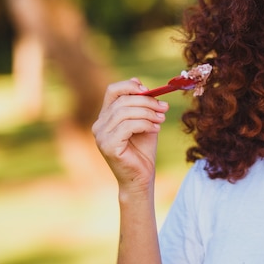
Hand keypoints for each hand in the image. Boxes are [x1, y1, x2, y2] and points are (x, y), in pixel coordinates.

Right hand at [92, 78, 168, 194]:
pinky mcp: (107, 145)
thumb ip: (143, 106)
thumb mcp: (145, 122)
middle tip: (164, 107)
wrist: (141, 177)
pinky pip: (128, 126)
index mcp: (106, 116)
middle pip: (123, 100)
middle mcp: (99, 124)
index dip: (130, 85)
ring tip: (162, 119)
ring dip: (148, 113)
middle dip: (147, 101)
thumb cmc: (143, 151)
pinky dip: (145, 124)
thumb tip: (147, 87)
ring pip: (126, 112)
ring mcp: (100, 135)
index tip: (149, 90)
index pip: (112, 90)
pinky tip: (156, 129)